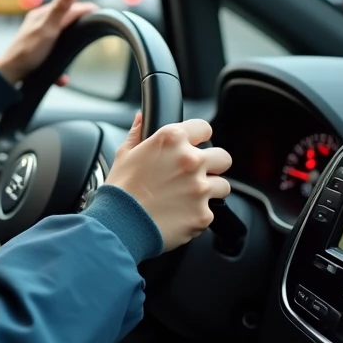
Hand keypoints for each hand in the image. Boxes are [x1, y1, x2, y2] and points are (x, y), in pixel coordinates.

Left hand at [0, 0, 97, 84]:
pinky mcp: (38, 53)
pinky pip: (54, 56)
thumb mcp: (48, 28)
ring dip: (71, 48)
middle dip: (80, 27)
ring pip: (61, 40)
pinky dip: (61, 67)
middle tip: (94, 32)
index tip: (101, 12)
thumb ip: (61, 8)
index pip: (68, 6)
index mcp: (42, 15)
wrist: (9, 75)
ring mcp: (39, 39)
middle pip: (66, 22)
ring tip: (80, 54)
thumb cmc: (27, 51)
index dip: (85, 9)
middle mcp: (40, 24)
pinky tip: (63, 77)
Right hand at [105, 113, 232, 250]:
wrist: (119, 225)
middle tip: (195, 174)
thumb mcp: (124, 154)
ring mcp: (200, 188)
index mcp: (172, 139)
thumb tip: (141, 118)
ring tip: (187, 197)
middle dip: (212, 165)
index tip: (194, 145)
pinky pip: (210, 212)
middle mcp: (191, 160)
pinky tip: (179, 214)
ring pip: (222, 185)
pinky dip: (197, 214)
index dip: (198, 137)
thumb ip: (138, 133)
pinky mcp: (204, 213)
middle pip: (222, 157)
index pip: (204, 128)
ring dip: (210, 190)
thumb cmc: (120, 189)